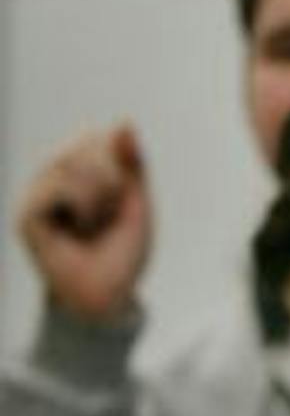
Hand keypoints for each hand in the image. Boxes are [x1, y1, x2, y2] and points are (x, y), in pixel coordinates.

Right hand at [14, 122, 153, 323]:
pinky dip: (85, 206)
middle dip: (113, 180)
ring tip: (95, 223)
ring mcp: (35, 192)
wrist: (108, 295)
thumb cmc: (122, 251)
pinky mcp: (27, 211)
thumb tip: (124, 120)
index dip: (121, 164)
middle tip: (109, 215)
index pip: (99, 136)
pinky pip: (61, 186)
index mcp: (76, 172)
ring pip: (74, 163)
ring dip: (101, 196)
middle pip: (87, 144)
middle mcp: (51, 177)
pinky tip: (80, 227)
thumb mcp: (136, 201)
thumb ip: (131, 162)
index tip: (122, 198)